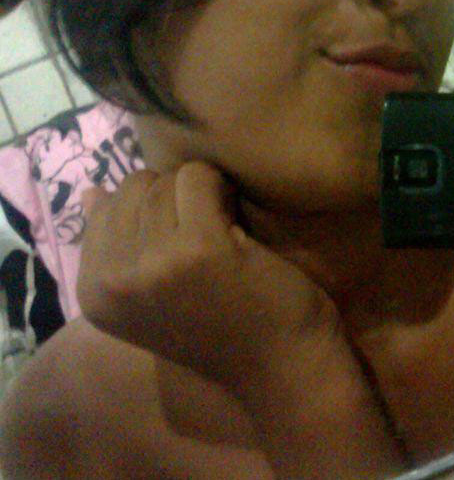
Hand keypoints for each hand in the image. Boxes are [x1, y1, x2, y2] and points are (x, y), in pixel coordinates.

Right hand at [76, 161, 338, 389]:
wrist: (278, 362)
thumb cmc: (218, 327)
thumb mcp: (148, 297)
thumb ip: (113, 247)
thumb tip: (90, 192)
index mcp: (93, 293)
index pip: (104, 208)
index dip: (150, 209)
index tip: (180, 238)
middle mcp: (114, 280)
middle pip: (136, 188)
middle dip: (174, 195)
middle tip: (206, 228)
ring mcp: (153, 263)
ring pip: (167, 179)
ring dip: (202, 191)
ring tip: (222, 227)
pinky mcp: (198, 246)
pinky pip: (199, 177)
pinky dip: (222, 188)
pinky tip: (237, 224)